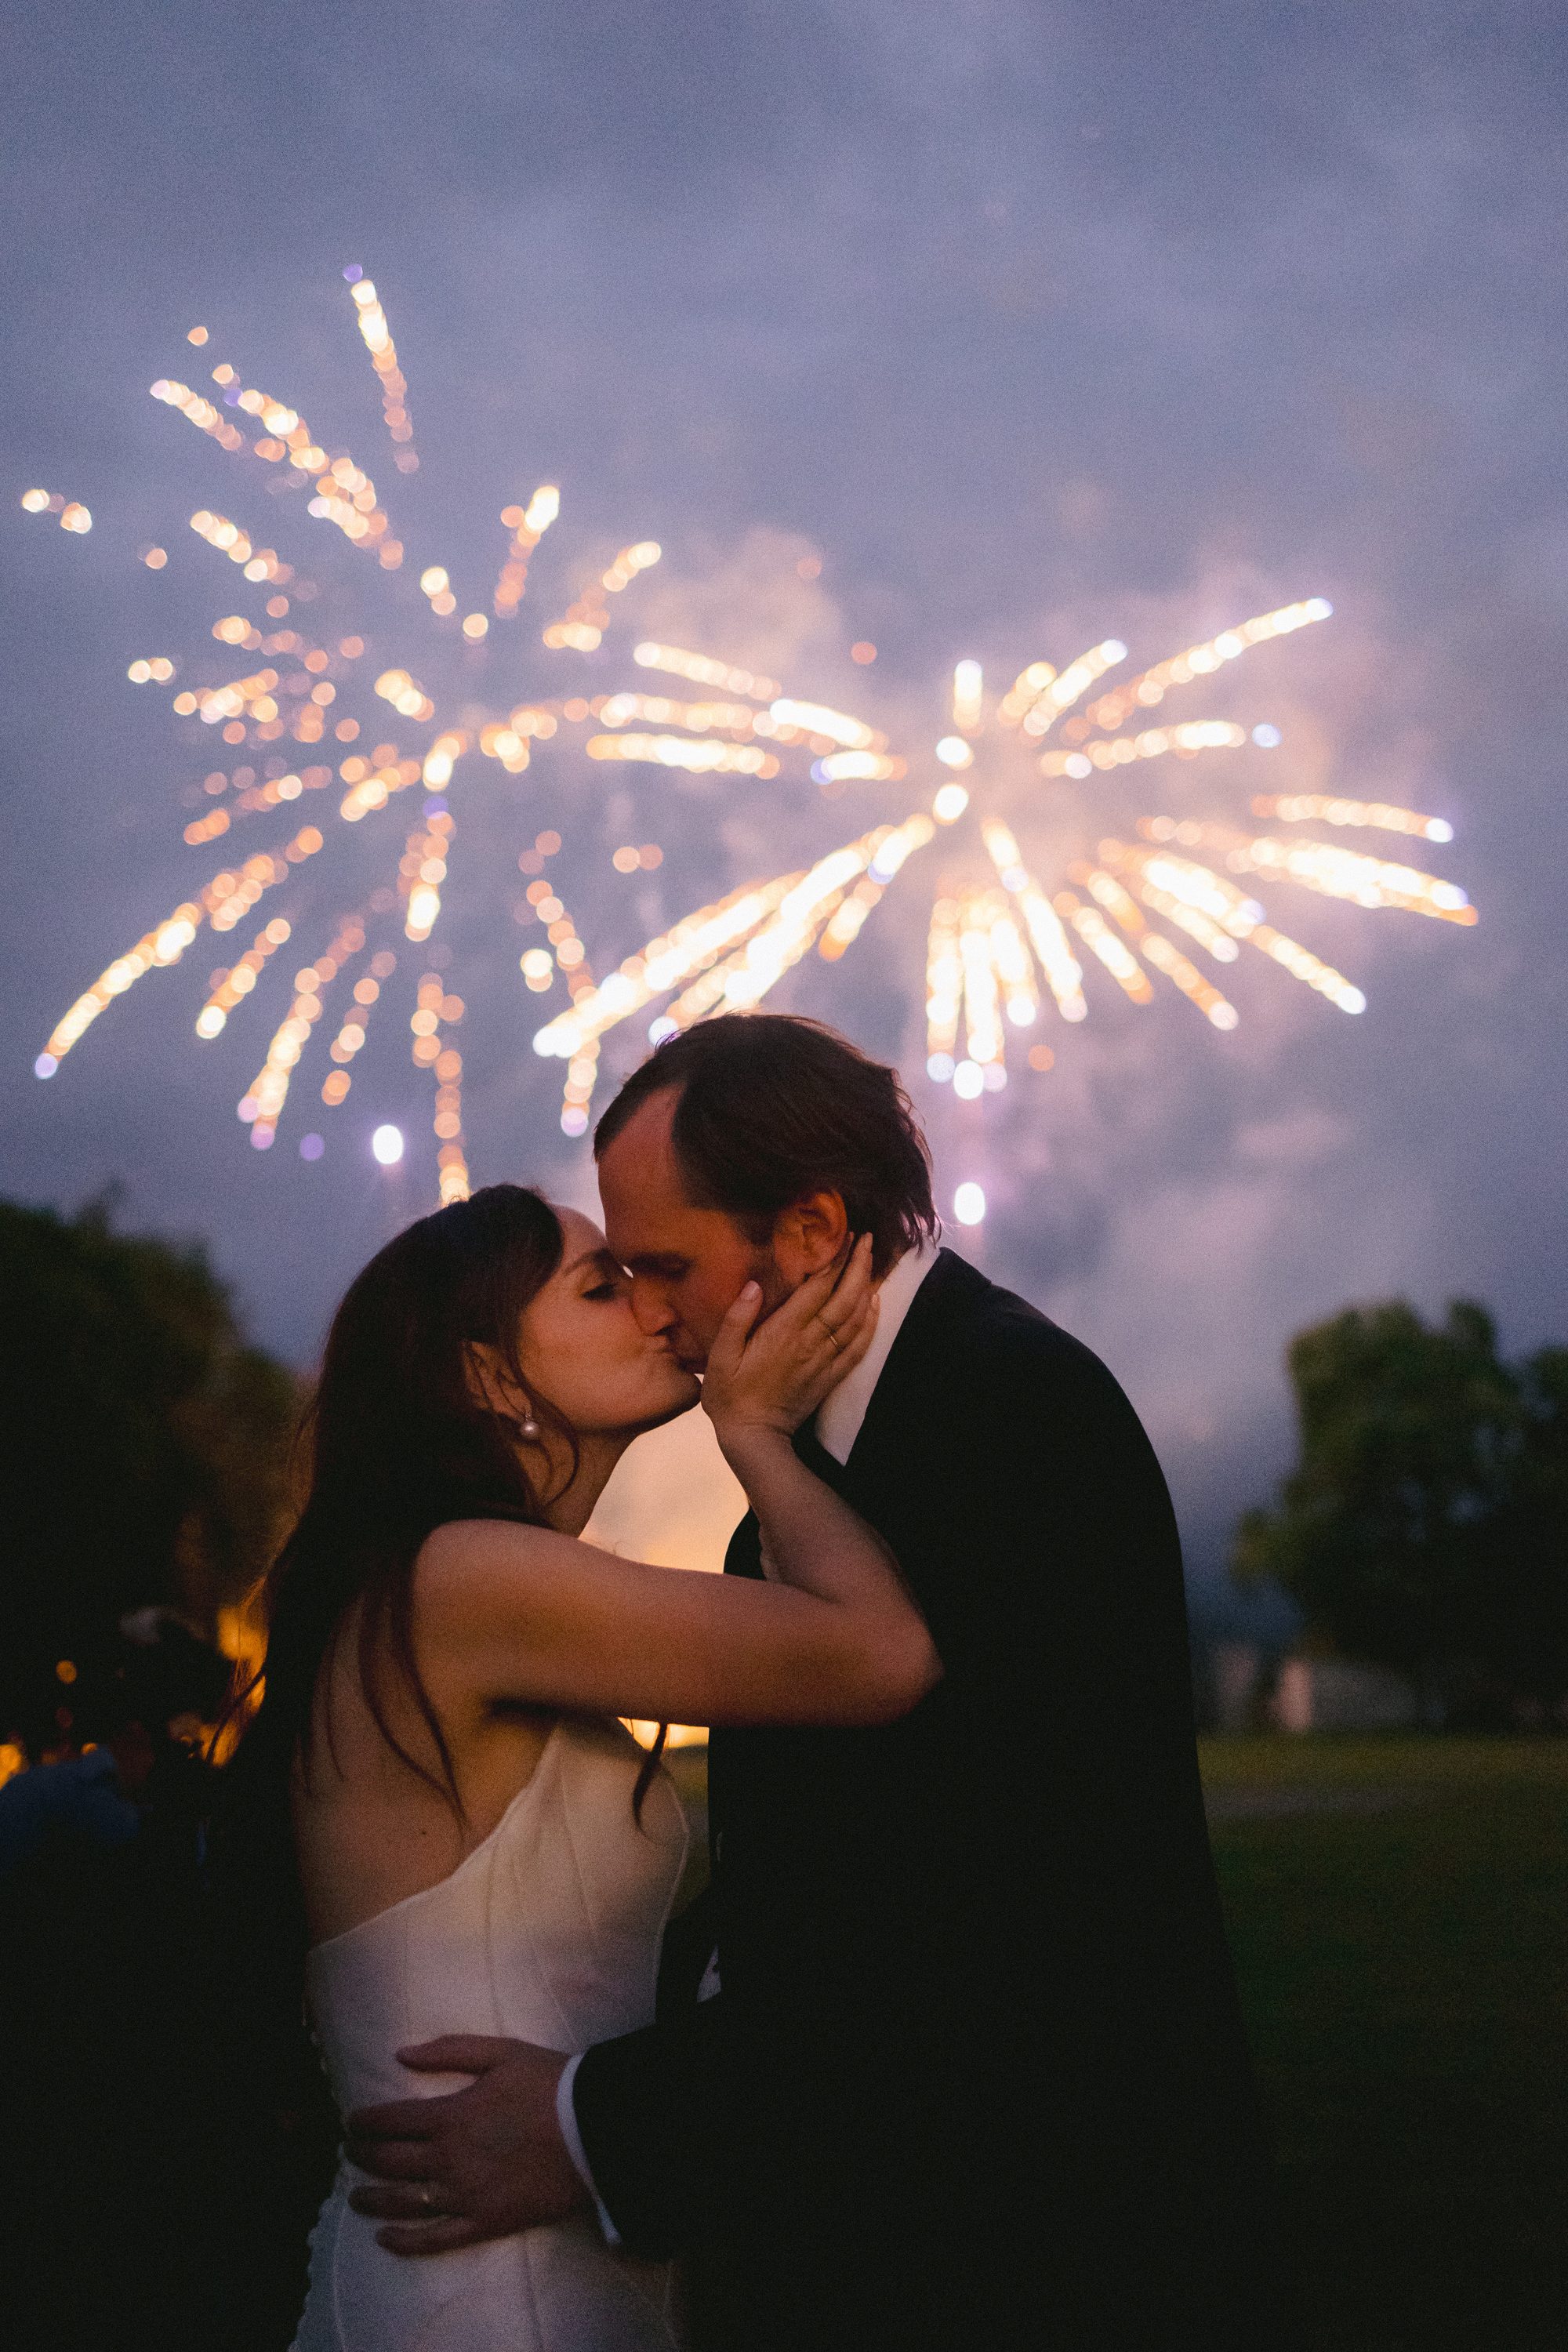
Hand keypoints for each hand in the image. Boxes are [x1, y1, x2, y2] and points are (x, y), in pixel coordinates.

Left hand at [345, 2036, 590, 2255]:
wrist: (594, 2130)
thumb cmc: (549, 2085)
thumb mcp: (501, 2052)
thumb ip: (449, 2051)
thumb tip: (401, 2054)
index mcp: (451, 2115)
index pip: (391, 2121)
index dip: (365, 2122)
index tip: (351, 2122)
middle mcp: (449, 2159)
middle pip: (390, 2161)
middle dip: (363, 2156)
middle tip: (350, 2153)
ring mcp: (464, 2195)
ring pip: (403, 2202)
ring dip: (372, 2199)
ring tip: (355, 2196)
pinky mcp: (484, 2222)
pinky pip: (435, 2239)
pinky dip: (405, 2241)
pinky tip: (385, 2238)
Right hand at [702, 1233, 878, 1447]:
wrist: (755, 1437)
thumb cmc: (730, 1395)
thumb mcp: (720, 1356)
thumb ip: (736, 1318)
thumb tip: (753, 1284)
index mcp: (784, 1332)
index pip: (818, 1289)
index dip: (835, 1261)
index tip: (846, 1238)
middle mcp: (810, 1342)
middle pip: (844, 1298)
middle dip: (859, 1266)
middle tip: (868, 1240)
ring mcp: (825, 1360)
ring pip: (856, 1319)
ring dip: (868, 1288)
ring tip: (874, 1263)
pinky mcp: (832, 1376)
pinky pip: (859, 1346)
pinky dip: (871, 1323)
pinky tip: (875, 1306)